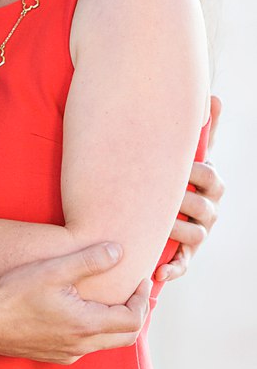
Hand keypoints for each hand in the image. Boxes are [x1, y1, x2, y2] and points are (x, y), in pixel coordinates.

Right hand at [0, 243, 149, 363]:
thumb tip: (118, 251)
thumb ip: (89, 260)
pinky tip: (79, 315)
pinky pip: (85, 347)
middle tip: (133, 293)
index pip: (134, 319)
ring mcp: (68, 353)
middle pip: (127, 336)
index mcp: (88, 324)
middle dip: (136, 313)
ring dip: (115, 323)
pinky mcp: (54, 356)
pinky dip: (94, 331)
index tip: (140, 281)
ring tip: (108, 301)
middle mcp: (83, 345)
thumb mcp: (53, 271)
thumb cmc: (14, 295)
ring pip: (106, 343)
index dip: (143, 300)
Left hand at [156, 93, 224, 282]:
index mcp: (210, 184)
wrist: (158, 204)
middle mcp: (208, 210)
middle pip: (204, 207)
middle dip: (183, 201)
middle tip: (161, 196)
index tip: (179, 166)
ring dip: (174, 230)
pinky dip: (172, 270)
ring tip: (155, 226)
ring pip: (193, 233)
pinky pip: (182, 265)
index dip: (196, 171)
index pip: (211, 176)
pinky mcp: (184, 254)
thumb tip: (213, 96)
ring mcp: (198, 233)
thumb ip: (200, 127)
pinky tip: (159, 272)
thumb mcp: (186, 150)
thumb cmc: (172, 172)